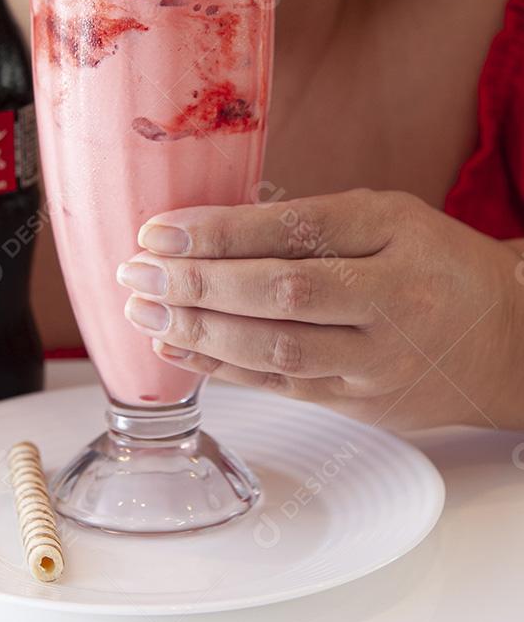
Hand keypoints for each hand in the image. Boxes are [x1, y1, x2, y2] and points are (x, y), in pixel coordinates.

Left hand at [118, 188, 523, 430]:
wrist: (506, 339)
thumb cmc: (436, 263)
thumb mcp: (388, 217)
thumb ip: (311, 222)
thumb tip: (215, 230)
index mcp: (392, 238)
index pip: (295, 232)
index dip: (221, 233)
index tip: (160, 231)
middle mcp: (386, 302)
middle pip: (280, 296)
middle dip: (197, 285)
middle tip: (135, 271)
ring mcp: (372, 363)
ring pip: (275, 351)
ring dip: (198, 332)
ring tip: (143, 310)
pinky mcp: (359, 404)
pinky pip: (280, 387)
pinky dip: (221, 370)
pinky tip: (176, 350)